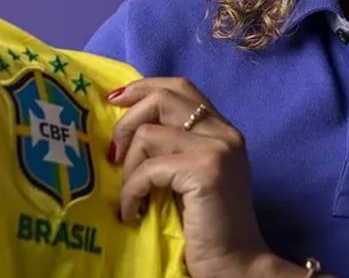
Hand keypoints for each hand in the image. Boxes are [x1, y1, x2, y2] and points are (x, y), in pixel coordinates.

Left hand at [107, 78, 282, 277]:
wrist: (236, 265)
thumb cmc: (209, 227)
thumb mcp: (192, 176)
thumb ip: (175, 148)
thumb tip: (127, 128)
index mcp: (223, 130)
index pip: (180, 88)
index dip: (144, 87)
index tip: (114, 99)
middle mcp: (224, 132)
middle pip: (163, 99)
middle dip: (127, 121)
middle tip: (113, 155)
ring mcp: (217, 149)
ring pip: (149, 134)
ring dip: (128, 167)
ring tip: (130, 195)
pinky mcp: (205, 171)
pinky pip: (148, 169)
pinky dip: (131, 192)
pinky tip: (132, 212)